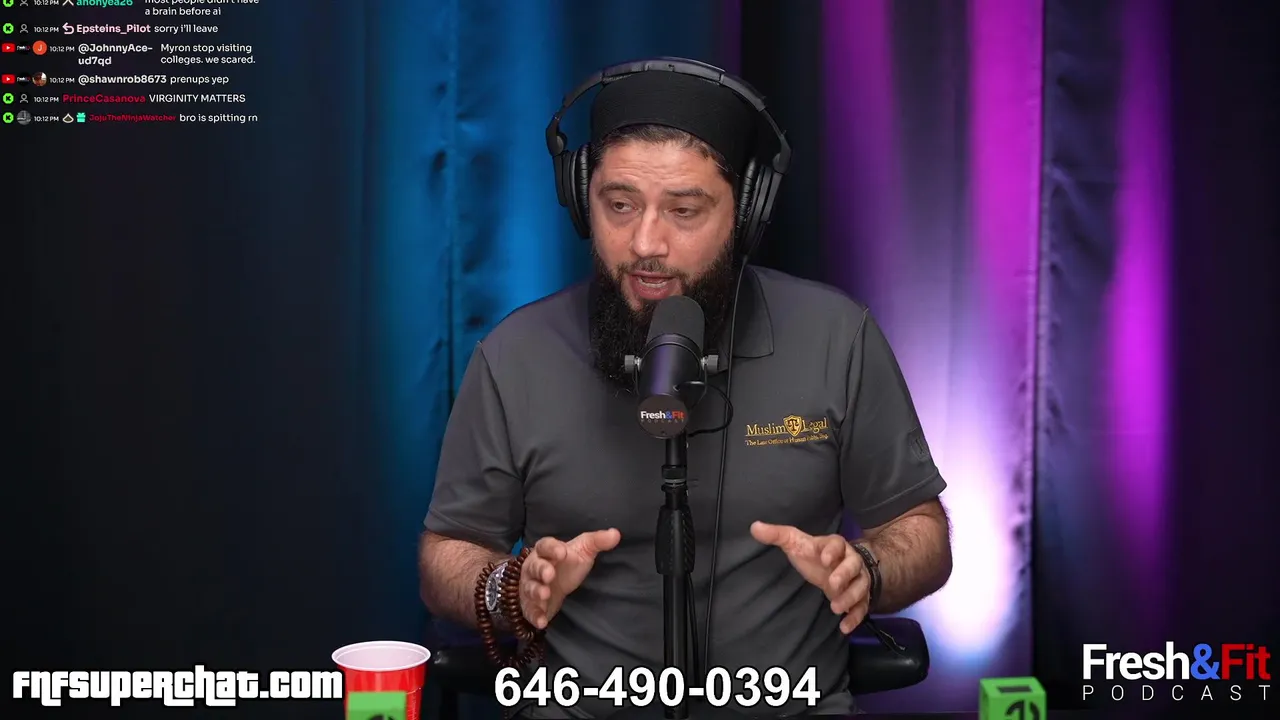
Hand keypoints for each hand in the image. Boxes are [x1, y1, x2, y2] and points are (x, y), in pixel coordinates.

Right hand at [519, 528, 620, 628]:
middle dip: (541, 570)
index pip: (545, 545)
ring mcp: (530, 586)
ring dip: (536, 591)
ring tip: (545, 594)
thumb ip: (598, 541)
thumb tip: (616, 533)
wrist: (553, 585)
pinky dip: (535, 615)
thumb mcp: (583, 550)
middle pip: (534, 566)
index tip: (562, 553)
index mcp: (546, 551)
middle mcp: (534, 567)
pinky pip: (530, 610)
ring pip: (530, 587)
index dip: (552, 548)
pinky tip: (542, 621)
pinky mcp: (531, 604)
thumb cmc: (568, 564)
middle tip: (549, 575)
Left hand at [751, 521, 869, 633]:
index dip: (832, 550)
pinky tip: (844, 627)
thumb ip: (777, 535)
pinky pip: (862, 606)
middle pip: (853, 565)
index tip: (824, 559)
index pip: (837, 544)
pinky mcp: (859, 597)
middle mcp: (850, 561)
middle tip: (832, 585)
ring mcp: (856, 579)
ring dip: (850, 597)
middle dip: (844, 575)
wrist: (838, 565)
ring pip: (860, 587)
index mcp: (835, 545)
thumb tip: (754, 527)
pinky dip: (855, 617)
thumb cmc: (814, 554)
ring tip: (836, 608)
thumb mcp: (795, 543)